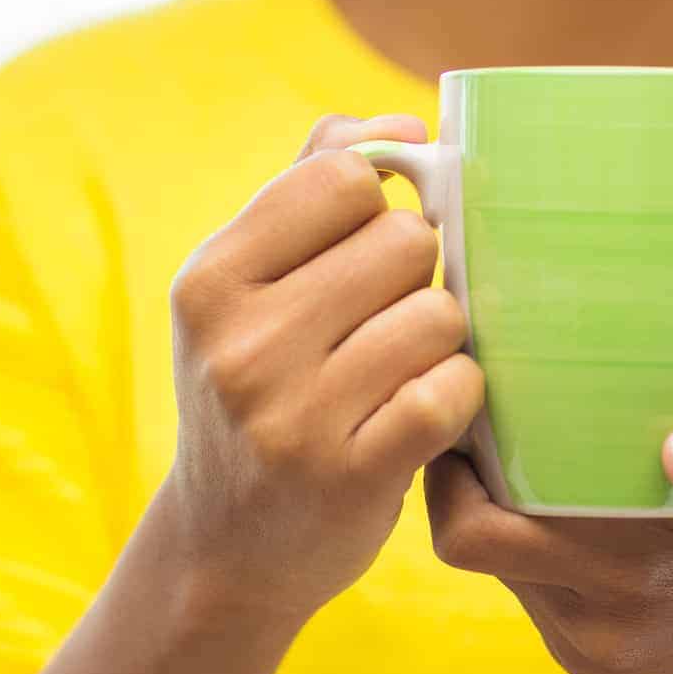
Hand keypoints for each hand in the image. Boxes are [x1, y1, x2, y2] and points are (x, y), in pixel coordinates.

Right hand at [166, 114, 485, 635]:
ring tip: (403, 370)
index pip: (344, 178)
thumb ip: (312, 184)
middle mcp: (241, 342)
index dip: (380, 206)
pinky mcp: (350, 476)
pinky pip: (453, 389)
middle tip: (387, 322)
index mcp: (211, 278)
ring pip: (439, 313)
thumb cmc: (260, 390)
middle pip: (405, 240)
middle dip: (416, 277)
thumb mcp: (249, 289)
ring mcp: (292, 414)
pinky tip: (429, 412)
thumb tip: (400, 123)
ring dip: (442, 340)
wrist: (226, 550)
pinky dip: (461, 396)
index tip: (369, 249)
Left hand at [424, 400, 672, 673]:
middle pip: (472, 547)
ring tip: (516, 443)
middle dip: (460, 480)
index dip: (450, 466)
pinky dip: (529, 545)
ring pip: (496, 570)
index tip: (468, 394)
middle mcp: (605, 627)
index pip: (479, 530)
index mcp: (643, 571)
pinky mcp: (595, 668)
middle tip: (480, 408)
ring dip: (494, 511)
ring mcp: (597, 655)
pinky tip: (560, 498)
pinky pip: (529, 595)